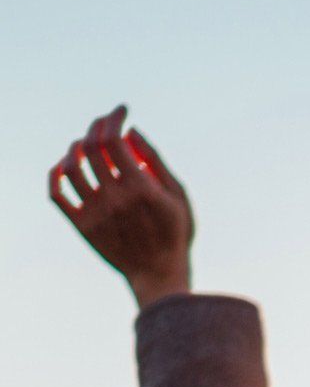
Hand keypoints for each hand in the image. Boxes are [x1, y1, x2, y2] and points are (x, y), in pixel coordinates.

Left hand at [49, 106, 194, 309]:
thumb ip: (156, 162)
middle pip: (90, 147)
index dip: (113, 118)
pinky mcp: (82, 226)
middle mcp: (114, 198)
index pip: (113, 138)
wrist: (159, 275)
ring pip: (70, 166)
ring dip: (75, 147)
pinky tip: (64, 166)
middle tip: (105, 123)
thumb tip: (131, 132)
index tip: (121, 111)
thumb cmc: (174, 234)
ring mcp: (95, 213)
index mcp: (139, 188)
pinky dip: (55, 174)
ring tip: (86, 145)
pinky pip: (57, 193)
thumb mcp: (178, 197)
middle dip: (96, 126)